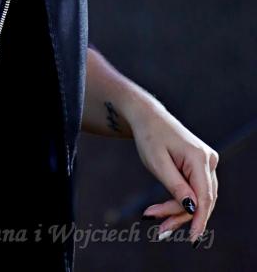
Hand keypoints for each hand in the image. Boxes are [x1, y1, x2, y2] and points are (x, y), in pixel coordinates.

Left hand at [129, 100, 218, 245]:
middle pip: (202, 200)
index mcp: (199, 157)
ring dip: (179, 211)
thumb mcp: (157, 163)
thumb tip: (192, 209)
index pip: (205, 196)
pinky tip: (164, 210)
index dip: (200, 220)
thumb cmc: (150, 136)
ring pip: (198, 197)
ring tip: (156, 219)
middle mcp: (208, 160)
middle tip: (160, 230)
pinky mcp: (200, 166)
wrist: (147, 117)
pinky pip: (195, 190)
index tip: (193, 239)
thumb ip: (176, 186)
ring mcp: (207, 162)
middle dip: (181, 216)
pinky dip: (180, 201)